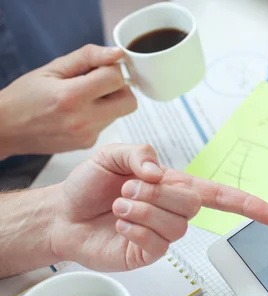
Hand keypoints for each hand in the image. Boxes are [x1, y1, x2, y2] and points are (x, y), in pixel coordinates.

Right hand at [0, 44, 136, 158]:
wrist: (7, 129)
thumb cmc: (25, 96)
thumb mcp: (53, 68)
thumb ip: (88, 57)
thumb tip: (117, 53)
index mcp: (72, 97)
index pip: (117, 79)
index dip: (111, 68)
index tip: (99, 68)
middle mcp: (83, 120)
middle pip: (130, 102)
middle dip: (119, 88)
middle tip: (98, 83)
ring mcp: (87, 135)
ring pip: (120, 113)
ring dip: (109, 102)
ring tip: (83, 98)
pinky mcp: (88, 144)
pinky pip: (107, 124)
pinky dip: (99, 115)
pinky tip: (78, 113)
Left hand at [50, 144, 267, 270]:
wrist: (61, 215)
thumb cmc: (89, 185)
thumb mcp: (111, 156)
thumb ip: (139, 153)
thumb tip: (159, 171)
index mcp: (173, 186)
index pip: (217, 195)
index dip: (245, 204)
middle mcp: (173, 211)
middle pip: (193, 205)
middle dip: (158, 194)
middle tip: (128, 191)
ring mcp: (162, 235)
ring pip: (175, 225)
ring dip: (143, 211)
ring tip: (120, 207)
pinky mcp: (147, 254)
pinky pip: (156, 244)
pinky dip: (135, 230)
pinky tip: (121, 226)